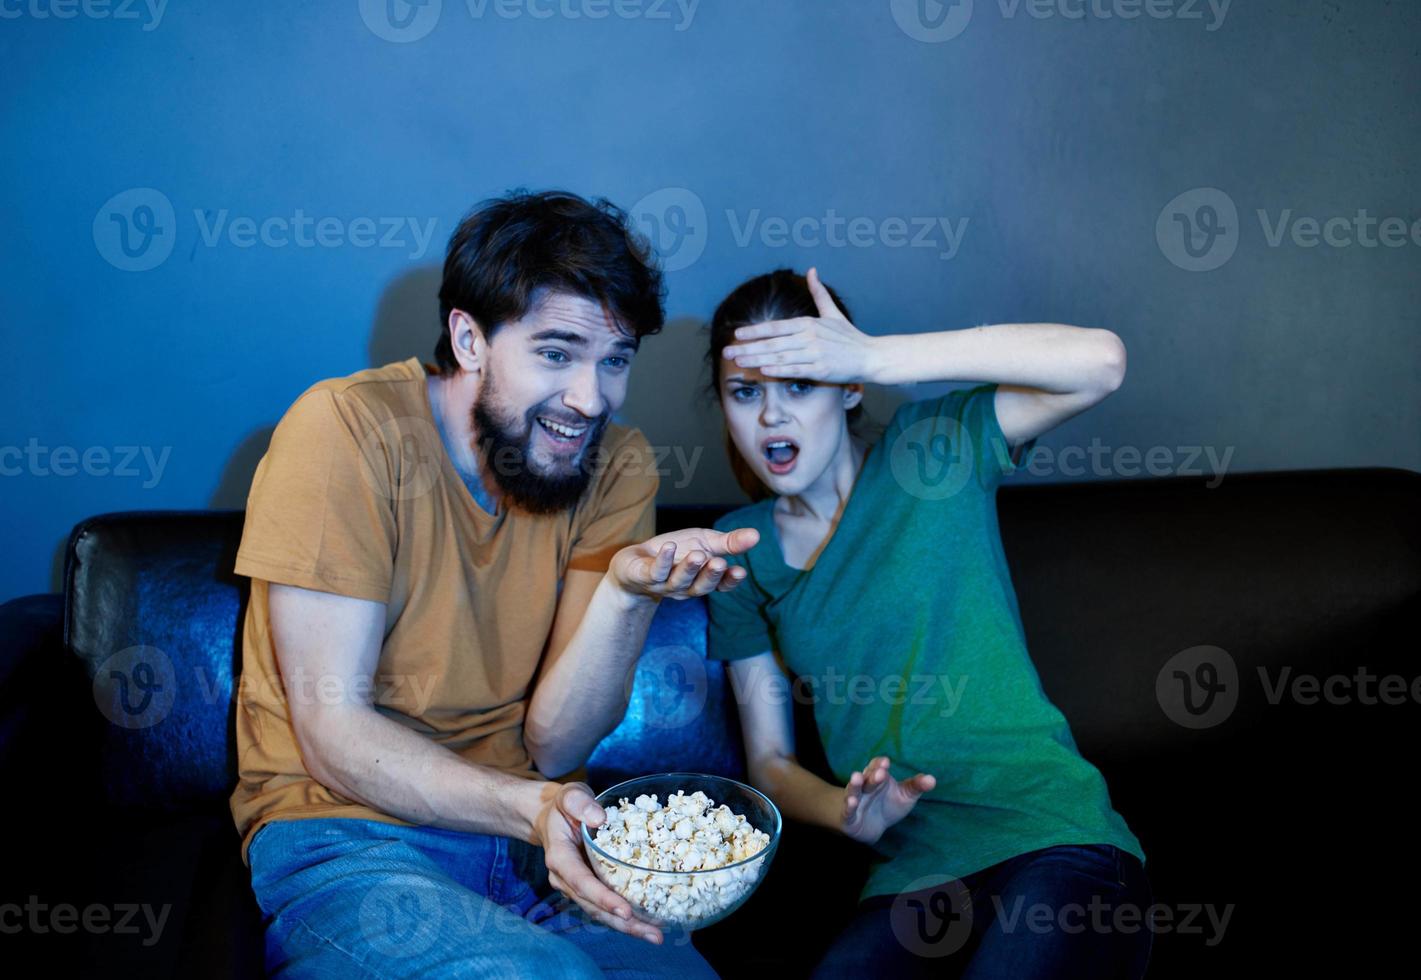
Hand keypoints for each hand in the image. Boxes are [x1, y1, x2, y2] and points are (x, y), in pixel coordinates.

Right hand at [533, 781, 665, 943]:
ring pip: (600, 912)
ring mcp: (576, 887)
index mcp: (559, 857)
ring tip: (656, 935)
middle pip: (594, 906)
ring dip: (628, 927)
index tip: (625, 910)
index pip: (581, 882)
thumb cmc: (564, 806)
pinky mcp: (589, 889)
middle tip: (653, 935)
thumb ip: (580, 803)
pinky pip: (606, 906)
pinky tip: (649, 923)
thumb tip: (599, 819)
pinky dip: (626, 918)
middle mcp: (565, 879)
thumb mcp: (569, 795)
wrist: (552, 817)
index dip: (602, 898)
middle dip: (623, 923)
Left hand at [608, 526, 759, 601]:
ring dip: (689, 568)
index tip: (740, 572)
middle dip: (710, 575)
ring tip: (699, 554)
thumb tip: (757, 535)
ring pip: (678, 580)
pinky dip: (662, 560)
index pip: (720, 585)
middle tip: (720, 564)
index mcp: (702, 579)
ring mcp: (664, 584)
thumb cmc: (675, 553)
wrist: (635, 563)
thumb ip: (729, 542)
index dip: (730, 581)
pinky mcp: (643, 576)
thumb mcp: (704, 542)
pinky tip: (670, 547)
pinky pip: (654, 571)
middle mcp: (685, 586)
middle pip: (700, 586)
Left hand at [721, 267, 879, 382]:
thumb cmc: (850, 337)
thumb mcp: (833, 313)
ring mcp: (815, 353)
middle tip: (727, 353)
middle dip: (748, 348)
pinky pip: (795, 370)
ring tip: (739, 363)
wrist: (871, 356)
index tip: (737, 334)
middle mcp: (810, 337)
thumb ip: (819, 293)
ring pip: (780, 356)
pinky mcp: (821, 369)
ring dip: (757, 359)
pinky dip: (779, 370)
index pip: (776, 326)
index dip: (755, 330)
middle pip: (773, 342)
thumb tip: (812, 270)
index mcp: (809, 323)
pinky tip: (763, 371)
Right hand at [840, 756, 935, 845]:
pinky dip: (848, 806)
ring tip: (856, 777)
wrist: (871, 826)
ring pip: (853, 790)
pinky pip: (847, 810)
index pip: (876, 767)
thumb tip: (933, 779)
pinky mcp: (849, 816)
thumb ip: (916, 786)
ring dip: (854, 784)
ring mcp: (855, 800)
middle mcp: (864, 787)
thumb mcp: (904, 796)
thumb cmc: (888, 805)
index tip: (886, 762)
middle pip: (867, 778)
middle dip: (873, 775)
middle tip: (881, 772)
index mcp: (877, 778)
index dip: (879, 764)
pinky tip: (851, 802)